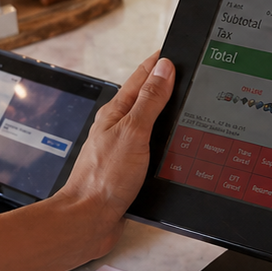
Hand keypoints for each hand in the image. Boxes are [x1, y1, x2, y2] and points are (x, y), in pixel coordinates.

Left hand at [56, 51, 175, 239]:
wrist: (89, 220)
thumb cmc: (104, 179)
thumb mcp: (133, 132)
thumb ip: (150, 100)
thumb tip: (164, 69)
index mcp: (116, 112)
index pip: (142, 77)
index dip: (159, 62)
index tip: (174, 50)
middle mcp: (119, 127)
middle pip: (146, 97)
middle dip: (164, 83)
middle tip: (182, 71)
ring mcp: (124, 147)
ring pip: (149, 122)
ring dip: (164, 111)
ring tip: (180, 100)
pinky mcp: (130, 168)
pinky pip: (150, 145)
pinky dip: (163, 138)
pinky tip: (172, 142)